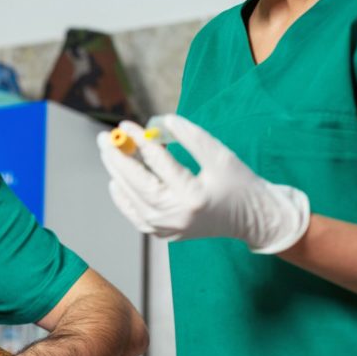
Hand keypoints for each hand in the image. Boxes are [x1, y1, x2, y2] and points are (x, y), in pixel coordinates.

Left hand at [98, 115, 309, 253]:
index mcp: (192, 195)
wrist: (252, 219)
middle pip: (137, 183)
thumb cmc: (239, 184)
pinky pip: (136, 216)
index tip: (127, 124)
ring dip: (117, 174)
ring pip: (132, 199)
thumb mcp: (220, 156)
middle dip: (118, 158)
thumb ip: (192, 138)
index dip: (140, 140)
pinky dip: (124, 199)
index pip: (158, 163)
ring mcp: (168, 229)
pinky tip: (115, 181)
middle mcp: (176, 216)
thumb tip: (162, 121)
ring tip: (108, 152)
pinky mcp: (165, 234)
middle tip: (104, 137)